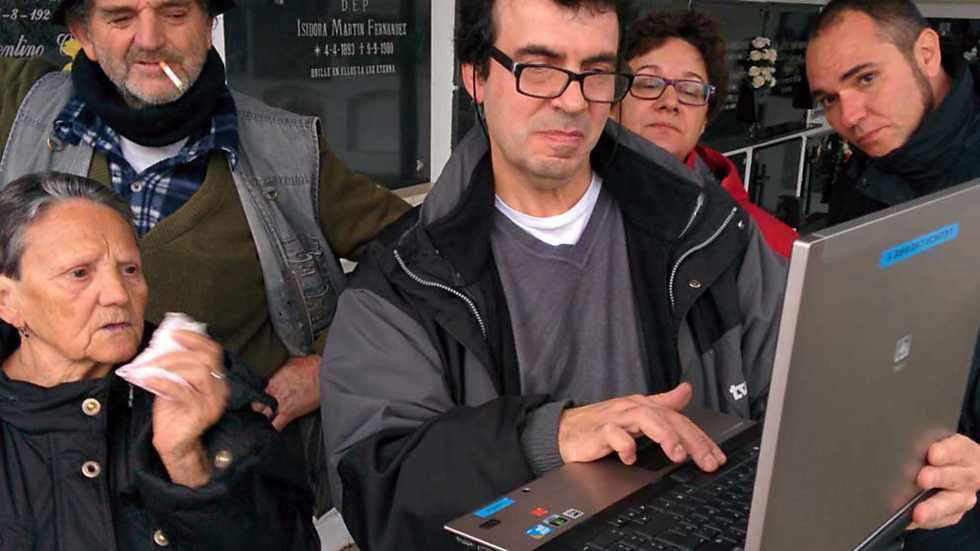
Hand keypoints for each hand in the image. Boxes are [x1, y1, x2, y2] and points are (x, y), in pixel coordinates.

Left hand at [143, 330, 228, 486]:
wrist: (174, 445)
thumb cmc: (172, 414)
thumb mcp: (175, 383)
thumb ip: (175, 366)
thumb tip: (163, 342)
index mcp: (216, 379)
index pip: (213, 351)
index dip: (194, 339)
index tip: (173, 333)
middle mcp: (220, 388)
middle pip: (205, 358)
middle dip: (176, 353)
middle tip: (152, 356)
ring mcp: (213, 401)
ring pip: (197, 371)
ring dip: (168, 366)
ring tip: (147, 369)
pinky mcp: (202, 413)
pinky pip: (183, 390)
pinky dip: (163, 381)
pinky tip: (147, 380)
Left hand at [262, 355, 320, 430]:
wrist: (323, 373)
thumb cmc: (311, 366)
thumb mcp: (292, 363)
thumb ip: (283, 371)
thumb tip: (282, 372)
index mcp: (273, 380)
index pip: (258, 394)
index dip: (258, 399)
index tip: (260, 402)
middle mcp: (273, 392)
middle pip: (257, 406)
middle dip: (259, 411)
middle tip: (263, 414)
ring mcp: (280, 403)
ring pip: (264, 417)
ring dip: (265, 420)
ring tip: (268, 423)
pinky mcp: (290, 412)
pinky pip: (277, 426)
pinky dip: (275, 429)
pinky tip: (274, 431)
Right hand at [557, 383, 725, 471]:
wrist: (564, 431)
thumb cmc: (600, 423)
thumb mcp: (636, 413)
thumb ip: (663, 403)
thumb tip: (686, 390)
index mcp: (645, 407)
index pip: (679, 420)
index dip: (700, 438)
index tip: (716, 458)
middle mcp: (633, 409)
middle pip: (668, 419)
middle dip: (691, 440)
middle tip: (707, 461)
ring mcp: (615, 419)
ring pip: (645, 420)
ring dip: (665, 436)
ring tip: (678, 455)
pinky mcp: (597, 431)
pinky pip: (613, 435)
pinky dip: (624, 445)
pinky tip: (631, 457)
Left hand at [908, 434, 979, 529]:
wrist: (956, 468)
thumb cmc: (939, 452)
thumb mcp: (936, 441)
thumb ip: (923, 442)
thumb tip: (898, 443)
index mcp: (965, 452)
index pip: (958, 449)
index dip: (946, 452)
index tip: (933, 454)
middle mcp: (969, 475)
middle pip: (956, 477)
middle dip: (938, 478)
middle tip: (922, 479)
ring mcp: (964, 496)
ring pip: (951, 503)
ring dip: (933, 507)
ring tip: (918, 512)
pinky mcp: (955, 513)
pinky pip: (943, 519)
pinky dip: (929, 521)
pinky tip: (913, 520)